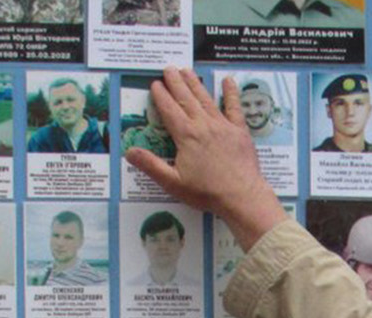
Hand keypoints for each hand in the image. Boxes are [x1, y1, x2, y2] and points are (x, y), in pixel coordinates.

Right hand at [124, 68, 288, 250]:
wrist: (241, 196)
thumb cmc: (207, 193)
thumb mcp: (173, 182)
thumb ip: (151, 165)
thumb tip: (129, 152)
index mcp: (186, 136)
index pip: (169, 110)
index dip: (161, 95)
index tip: (155, 83)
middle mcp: (203, 125)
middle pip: (186, 98)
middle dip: (175, 82)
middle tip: (168, 68)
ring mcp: (223, 126)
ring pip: (205, 99)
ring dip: (195, 83)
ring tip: (187, 70)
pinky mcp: (239, 131)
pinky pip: (234, 107)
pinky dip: (231, 93)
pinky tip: (228, 81)